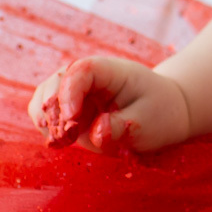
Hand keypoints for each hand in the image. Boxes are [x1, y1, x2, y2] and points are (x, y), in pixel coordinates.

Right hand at [27, 57, 190, 153]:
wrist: (165, 113)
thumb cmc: (159, 113)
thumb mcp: (148, 121)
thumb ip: (121, 127)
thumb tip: (96, 133)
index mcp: (113, 71)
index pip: (83, 69)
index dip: (70, 92)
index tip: (72, 118)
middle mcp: (90, 78)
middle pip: (57, 80)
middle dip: (52, 108)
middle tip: (63, 136)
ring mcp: (78, 93)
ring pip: (46, 97)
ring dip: (46, 119)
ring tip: (61, 141)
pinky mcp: (71, 111)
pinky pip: (49, 115)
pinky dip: (48, 128)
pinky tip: (59, 142)